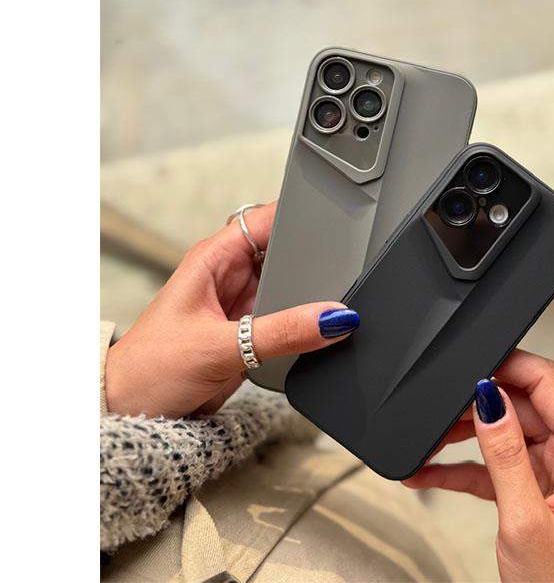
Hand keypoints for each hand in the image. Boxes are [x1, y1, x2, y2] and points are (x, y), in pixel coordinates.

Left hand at [104, 202, 359, 417]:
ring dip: (310, 294)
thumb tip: (334, 318)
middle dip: (314, 258)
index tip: (336, 220)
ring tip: (336, 299)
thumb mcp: (222, 347)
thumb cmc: (150, 369)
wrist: (134, 414)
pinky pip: (289, 317)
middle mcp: (231, 276)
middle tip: (345, 271)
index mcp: (214, 259)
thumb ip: (283, 332)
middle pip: (286, 251)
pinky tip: (320, 328)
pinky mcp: (251, 332)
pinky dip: (305, 322)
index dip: (299, 215)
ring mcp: (243, 304)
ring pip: (291, 285)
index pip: (265, 219)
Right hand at [404, 350, 553, 582]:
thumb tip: (488, 397)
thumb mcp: (525, 519)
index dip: (509, 364)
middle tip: (438, 408)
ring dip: (461, 435)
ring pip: (502, 430)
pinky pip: (492, 463)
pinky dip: (461, 466)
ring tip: (426, 440)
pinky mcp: (530, 490)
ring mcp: (550, 472)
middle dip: (474, 404)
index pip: (547, 383)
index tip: (472, 360)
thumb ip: (505, 454)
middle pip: (519, 403)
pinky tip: (428, 469)